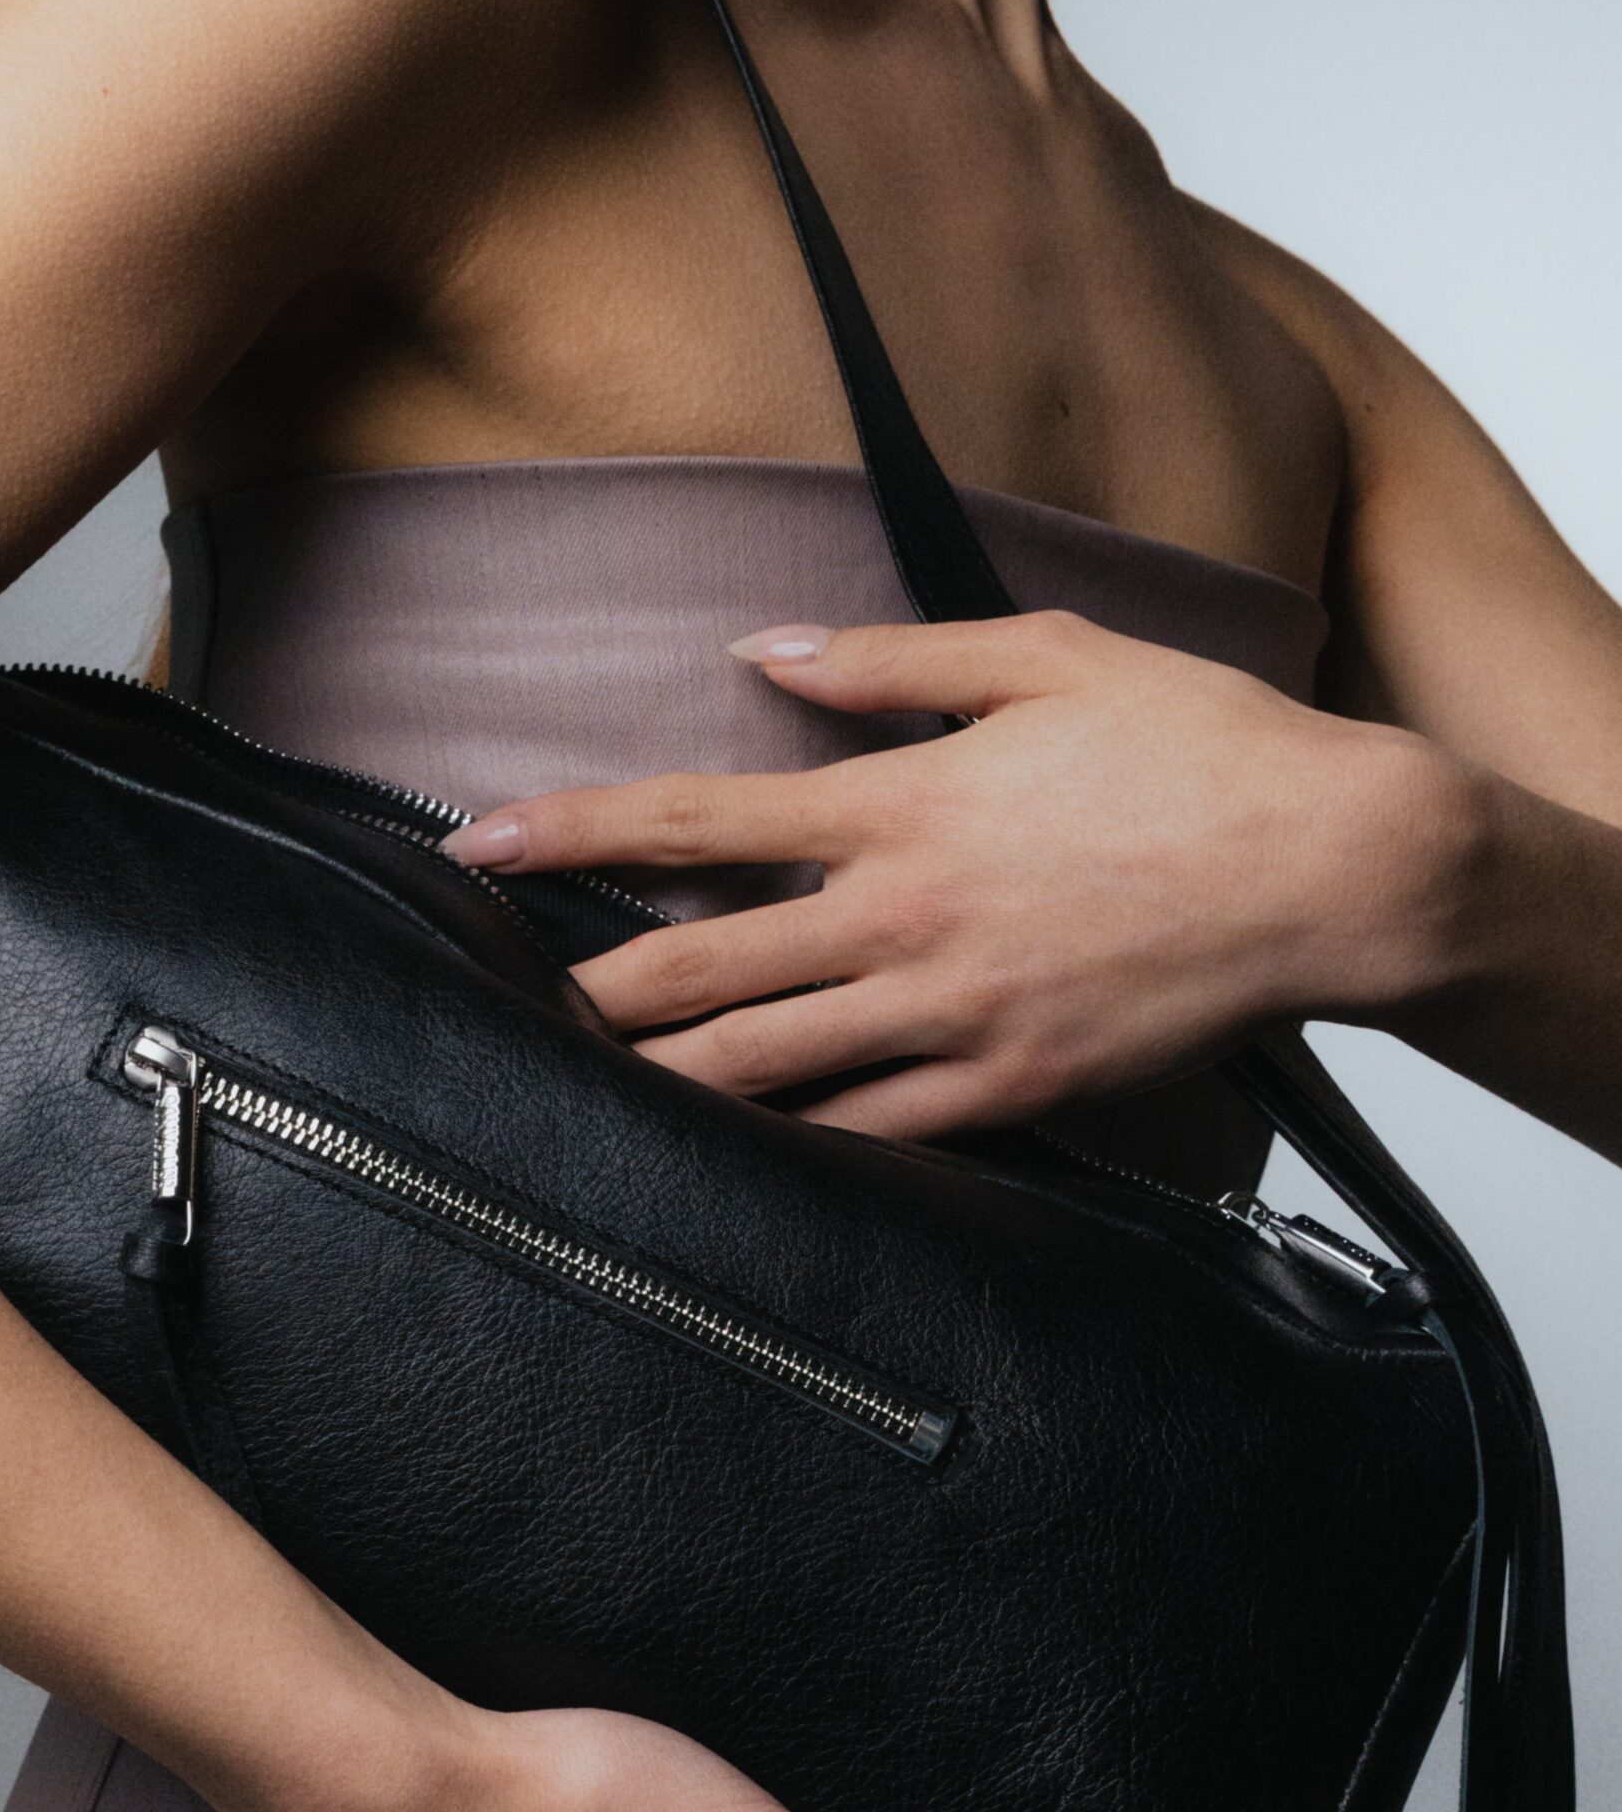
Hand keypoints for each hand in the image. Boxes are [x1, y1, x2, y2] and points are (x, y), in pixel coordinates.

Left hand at [444, 610, 1471, 1138]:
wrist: (1335, 867)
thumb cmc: (1197, 746)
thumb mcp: (1045, 656)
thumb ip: (889, 660)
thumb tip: (762, 649)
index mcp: (900, 804)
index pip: (696, 812)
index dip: (572, 827)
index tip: (476, 840)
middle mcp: (903, 916)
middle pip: (700, 961)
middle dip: (584, 986)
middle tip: (492, 1003)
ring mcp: (953, 1014)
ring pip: (764, 1066)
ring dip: (659, 1080)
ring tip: (575, 1094)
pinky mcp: (1009, 1088)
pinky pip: (870, 1134)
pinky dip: (792, 1146)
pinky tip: (729, 1161)